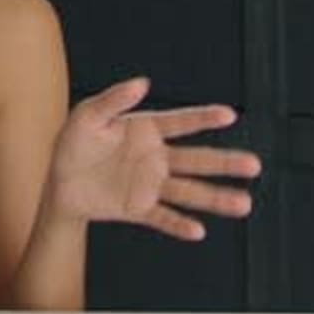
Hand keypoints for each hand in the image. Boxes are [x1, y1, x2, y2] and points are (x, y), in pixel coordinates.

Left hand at [48, 77, 259, 239]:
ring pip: (189, 191)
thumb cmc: (74, 142)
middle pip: (196, 159)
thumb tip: (142, 82)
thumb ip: (113, 99)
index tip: (229, 114)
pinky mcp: (139, 208)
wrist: (59, 182)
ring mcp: (150, 184)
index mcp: (147, 129)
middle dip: (225, 163)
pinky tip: (198, 231)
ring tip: (244, 204)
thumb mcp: (87, 115)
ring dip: (215, 198)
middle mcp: (156, 157)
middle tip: (255, 165)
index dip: (204, 117)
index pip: (181, 122)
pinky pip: (162, 217)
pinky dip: (179, 224)